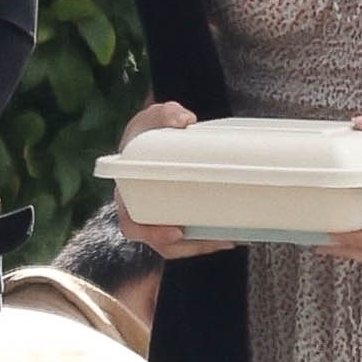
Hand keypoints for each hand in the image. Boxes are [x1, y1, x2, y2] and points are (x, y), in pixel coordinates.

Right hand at [114, 101, 239, 260]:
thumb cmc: (149, 130)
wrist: (159, 135)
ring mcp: (161, 217)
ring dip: (206, 244)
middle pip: (163, 243)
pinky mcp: (178, 217)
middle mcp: (143, 211)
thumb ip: (165, 114)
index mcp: (128, 194)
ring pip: (181, 244)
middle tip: (218, 240)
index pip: (132, 224)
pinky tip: (234, 233)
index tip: (176, 232)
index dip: (151, 234)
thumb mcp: (153, 117)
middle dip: (191, 246)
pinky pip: (193, 235)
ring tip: (231, 238)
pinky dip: (212, 237)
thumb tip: (184, 120)